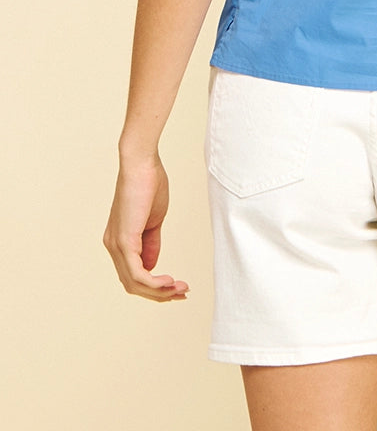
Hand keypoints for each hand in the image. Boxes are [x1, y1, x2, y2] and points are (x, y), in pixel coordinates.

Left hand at [103, 155, 188, 301]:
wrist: (142, 164)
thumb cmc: (149, 184)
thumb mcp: (153, 220)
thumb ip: (151, 243)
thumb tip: (152, 267)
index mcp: (119, 241)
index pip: (133, 274)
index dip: (155, 285)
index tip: (177, 286)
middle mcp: (113, 246)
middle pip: (133, 284)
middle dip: (159, 294)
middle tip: (182, 293)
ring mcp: (116, 245)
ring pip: (134, 283)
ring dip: (160, 291)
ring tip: (181, 289)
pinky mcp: (124, 241)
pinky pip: (138, 273)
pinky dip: (154, 282)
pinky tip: (170, 282)